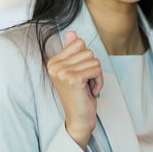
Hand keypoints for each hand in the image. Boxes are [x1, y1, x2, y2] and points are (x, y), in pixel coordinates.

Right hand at [46, 30, 102, 148]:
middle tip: (86, 82)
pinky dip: (99, 81)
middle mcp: (55, 66)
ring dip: (97, 75)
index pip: (79, 42)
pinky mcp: (73, 79)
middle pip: (88, 50)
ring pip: (94, 60)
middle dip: (93, 67)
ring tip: (88, 87)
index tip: (82, 73)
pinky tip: (91, 90)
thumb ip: (72, 52)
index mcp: (53, 62)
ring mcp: (62, 72)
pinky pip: (96, 69)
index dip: (86, 58)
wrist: (79, 118)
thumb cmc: (79, 95)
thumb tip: (72, 33)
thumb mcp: (76, 70)